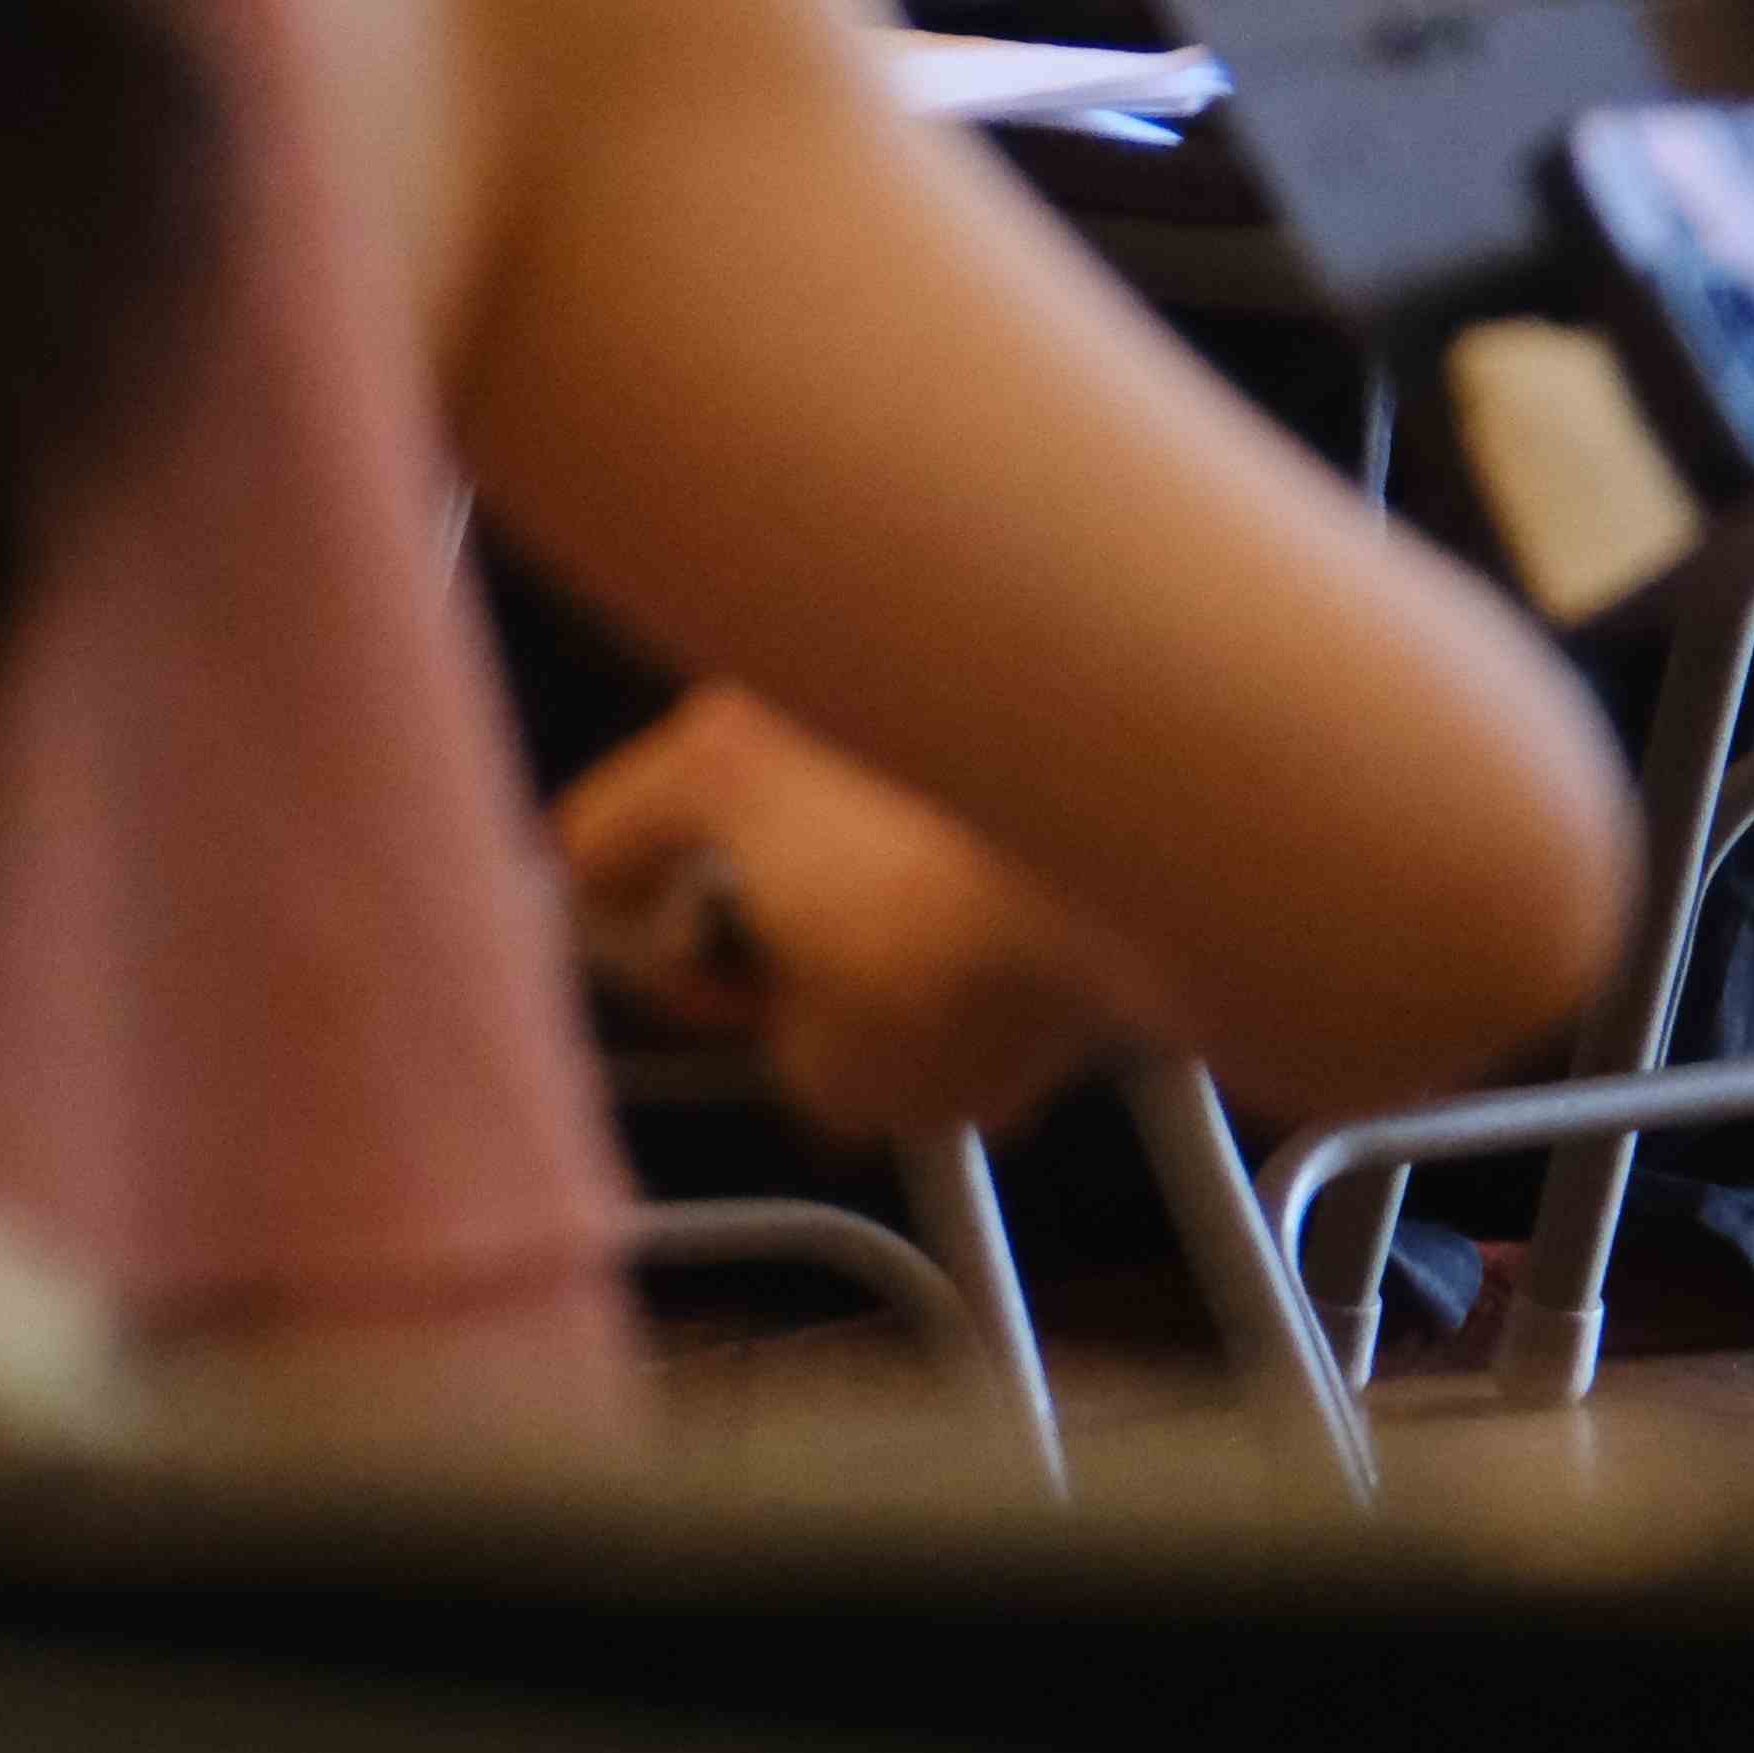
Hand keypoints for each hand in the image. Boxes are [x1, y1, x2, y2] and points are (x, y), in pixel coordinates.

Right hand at [555, 683, 1136, 1145]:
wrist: (1158, 859)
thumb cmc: (984, 949)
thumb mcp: (845, 1080)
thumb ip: (794, 1056)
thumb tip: (835, 1039)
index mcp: (713, 766)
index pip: (594, 846)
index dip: (644, 958)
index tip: (739, 1009)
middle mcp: (800, 684)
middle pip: (741, 815)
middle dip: (797, 922)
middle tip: (861, 1001)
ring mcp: (909, 672)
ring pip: (861, 798)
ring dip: (898, 890)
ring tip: (986, 986)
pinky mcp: (1020, 686)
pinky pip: (963, 777)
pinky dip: (988, 851)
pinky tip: (1050, 935)